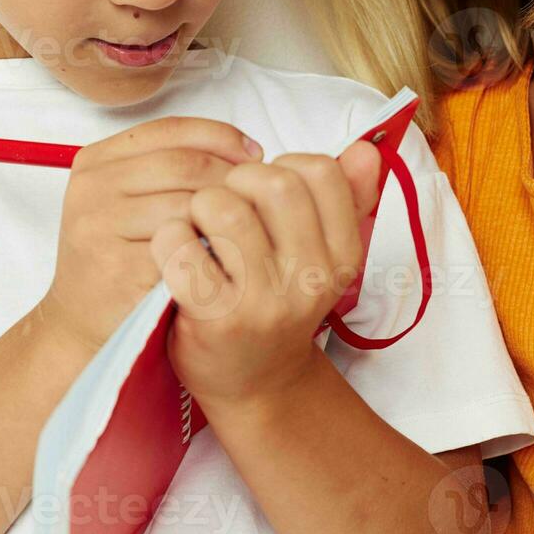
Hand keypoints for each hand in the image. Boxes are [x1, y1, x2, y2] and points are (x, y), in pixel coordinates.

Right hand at [40, 117, 263, 354]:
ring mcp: (100, 228)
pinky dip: (212, 253)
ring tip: (242, 232)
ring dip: (226, 218)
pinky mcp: (119, 268)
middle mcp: (92, 188)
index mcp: (96, 162)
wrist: (85, 327)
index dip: (222, 137)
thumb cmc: (123, 261)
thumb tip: (249, 153)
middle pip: (186, 164)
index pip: (172, 129)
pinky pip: (185, 249)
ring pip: (189, 205)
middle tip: (256, 200)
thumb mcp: (136, 203)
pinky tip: (225, 262)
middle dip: (232, 178)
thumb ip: (176, 169)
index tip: (254, 155)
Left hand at [149, 140, 382, 406]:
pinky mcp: (215, 318)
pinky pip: (180, 247)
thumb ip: (348, 198)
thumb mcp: (324, 254)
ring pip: (222, 207)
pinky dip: (169, 239)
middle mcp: (311, 278)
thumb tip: (364, 149)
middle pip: (272, 183)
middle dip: (237, 180)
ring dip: (199, 207)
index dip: (282, 166)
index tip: (265, 193)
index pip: (320, 171)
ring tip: (199, 229)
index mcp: (343, 254)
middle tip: (225, 205)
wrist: (257, 384)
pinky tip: (177, 254)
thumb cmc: (280, 302)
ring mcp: (263, 301)